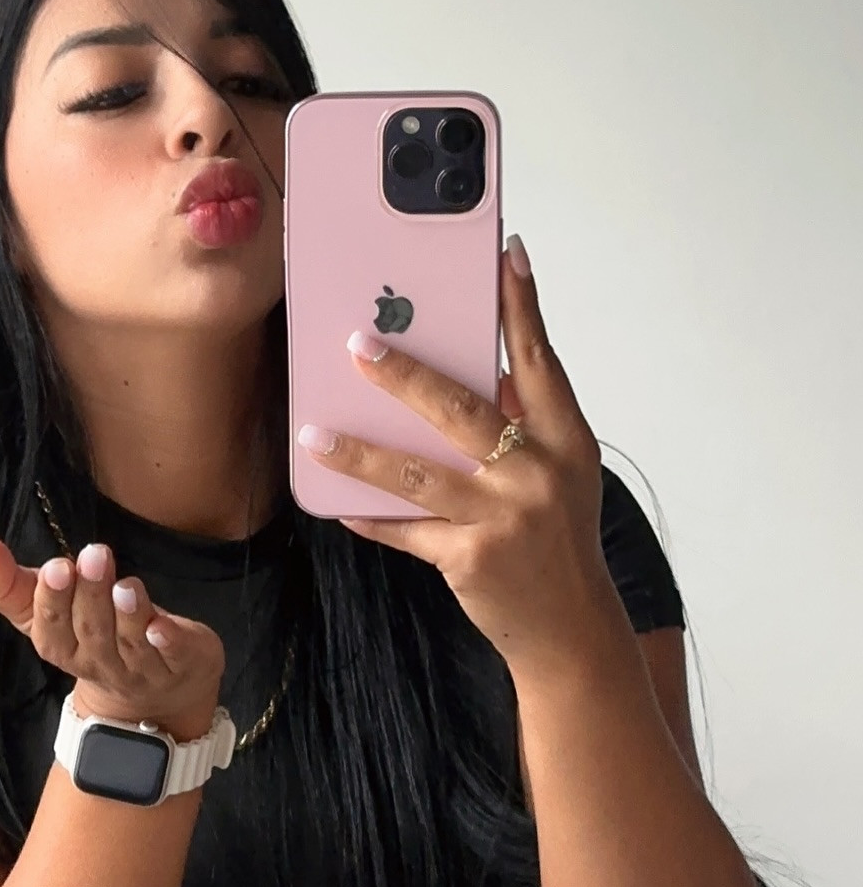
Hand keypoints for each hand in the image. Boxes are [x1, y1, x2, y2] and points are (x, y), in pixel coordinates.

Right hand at [0, 535, 224, 739]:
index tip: (56, 566)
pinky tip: (162, 625)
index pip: (51, 630)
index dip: (52, 601)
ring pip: (130, 644)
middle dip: (89, 595)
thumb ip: (8, 584)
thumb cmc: (93, 636)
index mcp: (62, 648)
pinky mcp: (181, 663)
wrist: (155, 692)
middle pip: (91, 632)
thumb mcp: (45, 612)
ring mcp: (141, 668)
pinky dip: (168, 641)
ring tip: (126, 585)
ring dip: (126, 614)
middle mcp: (99, 663)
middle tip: (93, 554)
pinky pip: (173, 656)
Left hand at [294, 235, 622, 679]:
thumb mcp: (559, 476)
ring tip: (314, 434)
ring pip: (417, 473)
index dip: (521, 308)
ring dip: (359, 452)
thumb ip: (521, 427)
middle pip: (461, 410)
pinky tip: (335, 505)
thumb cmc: (557, 543)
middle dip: (406, 375)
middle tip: (359, 345)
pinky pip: (406, 530)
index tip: (504, 256)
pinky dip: (369, 517)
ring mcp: (504, 517)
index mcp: (566, 441)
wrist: (572, 630)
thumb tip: (468, 376)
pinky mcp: (471, 558)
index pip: (539, 362)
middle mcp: (538, 473)